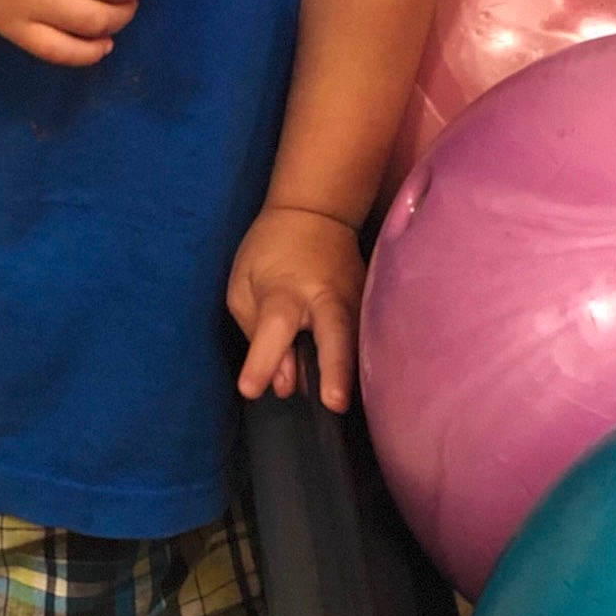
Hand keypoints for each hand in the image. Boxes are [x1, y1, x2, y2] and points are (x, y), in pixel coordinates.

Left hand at [226, 207, 365, 413]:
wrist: (316, 212)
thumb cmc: (270, 250)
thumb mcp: (243, 284)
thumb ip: (256, 334)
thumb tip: (283, 382)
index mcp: (284, 291)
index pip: (274, 328)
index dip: (262, 361)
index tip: (250, 389)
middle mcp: (325, 297)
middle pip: (334, 333)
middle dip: (335, 369)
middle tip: (334, 404)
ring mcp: (356, 300)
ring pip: (358, 343)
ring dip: (349, 374)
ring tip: (336, 401)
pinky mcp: (371, 304)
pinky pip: (364, 341)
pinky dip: (358, 363)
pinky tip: (352, 385)